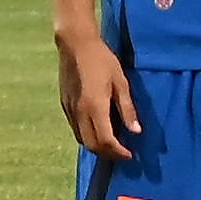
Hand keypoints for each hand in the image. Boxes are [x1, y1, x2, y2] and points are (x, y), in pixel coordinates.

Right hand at [55, 28, 142, 162]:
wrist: (75, 44)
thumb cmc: (102, 59)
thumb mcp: (121, 82)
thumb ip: (127, 109)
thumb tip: (136, 131)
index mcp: (95, 107)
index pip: (106, 141)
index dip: (119, 152)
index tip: (131, 155)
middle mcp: (79, 113)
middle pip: (92, 145)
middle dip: (108, 154)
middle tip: (123, 154)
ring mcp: (70, 110)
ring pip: (82, 139)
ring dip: (97, 147)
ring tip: (112, 144)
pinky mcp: (65, 105)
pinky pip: (76, 129)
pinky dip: (88, 136)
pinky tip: (98, 129)